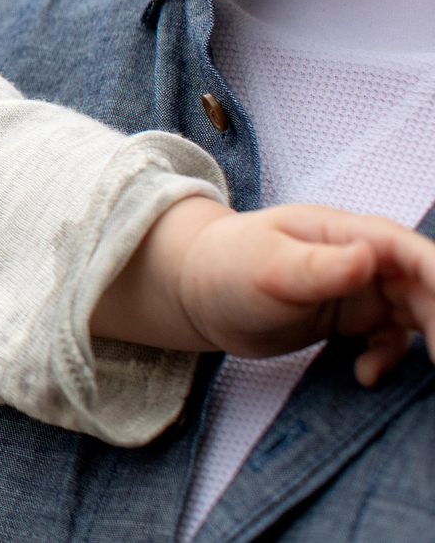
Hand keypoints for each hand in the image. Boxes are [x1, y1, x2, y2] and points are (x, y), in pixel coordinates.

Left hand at [101, 199, 434, 385]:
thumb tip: (369, 257)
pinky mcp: (351, 316)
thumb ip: (319, 267)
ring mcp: (359, 287)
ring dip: (426, 341)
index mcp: (346, 232)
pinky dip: (387, 358)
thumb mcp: (270, 268)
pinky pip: (390, 339)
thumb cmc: (226, 267)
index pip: (411, 253)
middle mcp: (362, 257)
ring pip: (415, 313)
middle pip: (424, 286)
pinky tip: (364, 375)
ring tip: (418, 372)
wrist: (195, 292)